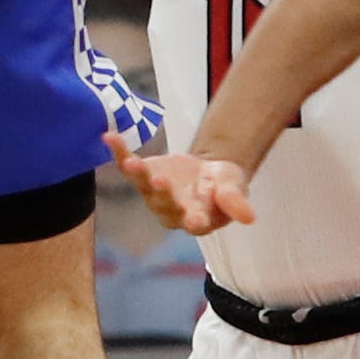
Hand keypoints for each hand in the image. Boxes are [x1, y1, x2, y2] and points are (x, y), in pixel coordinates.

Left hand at [109, 130, 252, 233]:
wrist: (207, 174)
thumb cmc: (223, 187)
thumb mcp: (234, 190)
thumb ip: (236, 202)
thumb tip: (250, 217)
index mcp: (196, 219)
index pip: (194, 221)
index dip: (194, 219)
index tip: (195, 217)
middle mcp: (170, 210)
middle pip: (165, 203)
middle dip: (163, 192)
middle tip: (163, 181)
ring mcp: (154, 193)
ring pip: (144, 186)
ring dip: (138, 174)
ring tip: (133, 163)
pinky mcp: (144, 174)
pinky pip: (128, 165)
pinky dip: (119, 152)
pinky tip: (109, 137)